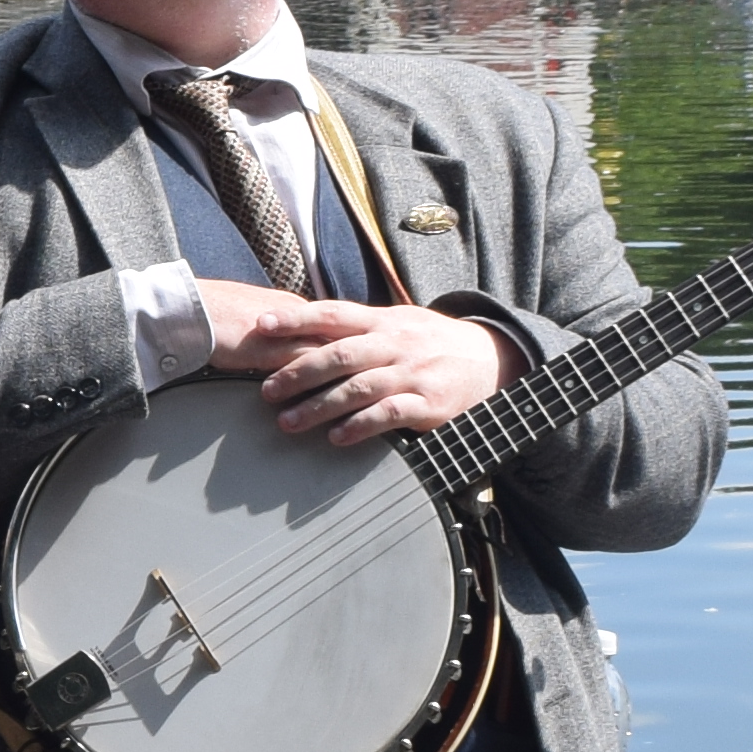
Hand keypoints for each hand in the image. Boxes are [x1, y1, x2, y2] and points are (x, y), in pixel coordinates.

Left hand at [203, 285, 506, 445]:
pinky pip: (390, 414)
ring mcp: (412, 373)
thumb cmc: (430, 344)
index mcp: (383, 321)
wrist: (491, 359)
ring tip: (288, 422)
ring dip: (320, 406)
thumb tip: (301, 332)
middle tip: (267, 391)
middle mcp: (395, 344)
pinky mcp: (429, 403)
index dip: (296, 318)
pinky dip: (361, 426)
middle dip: (299, 373)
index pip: (333, 314)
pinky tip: (336, 438)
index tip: (261, 325)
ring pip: (359, 387)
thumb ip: (356, 329)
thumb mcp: (398, 323)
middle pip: (340, 354)